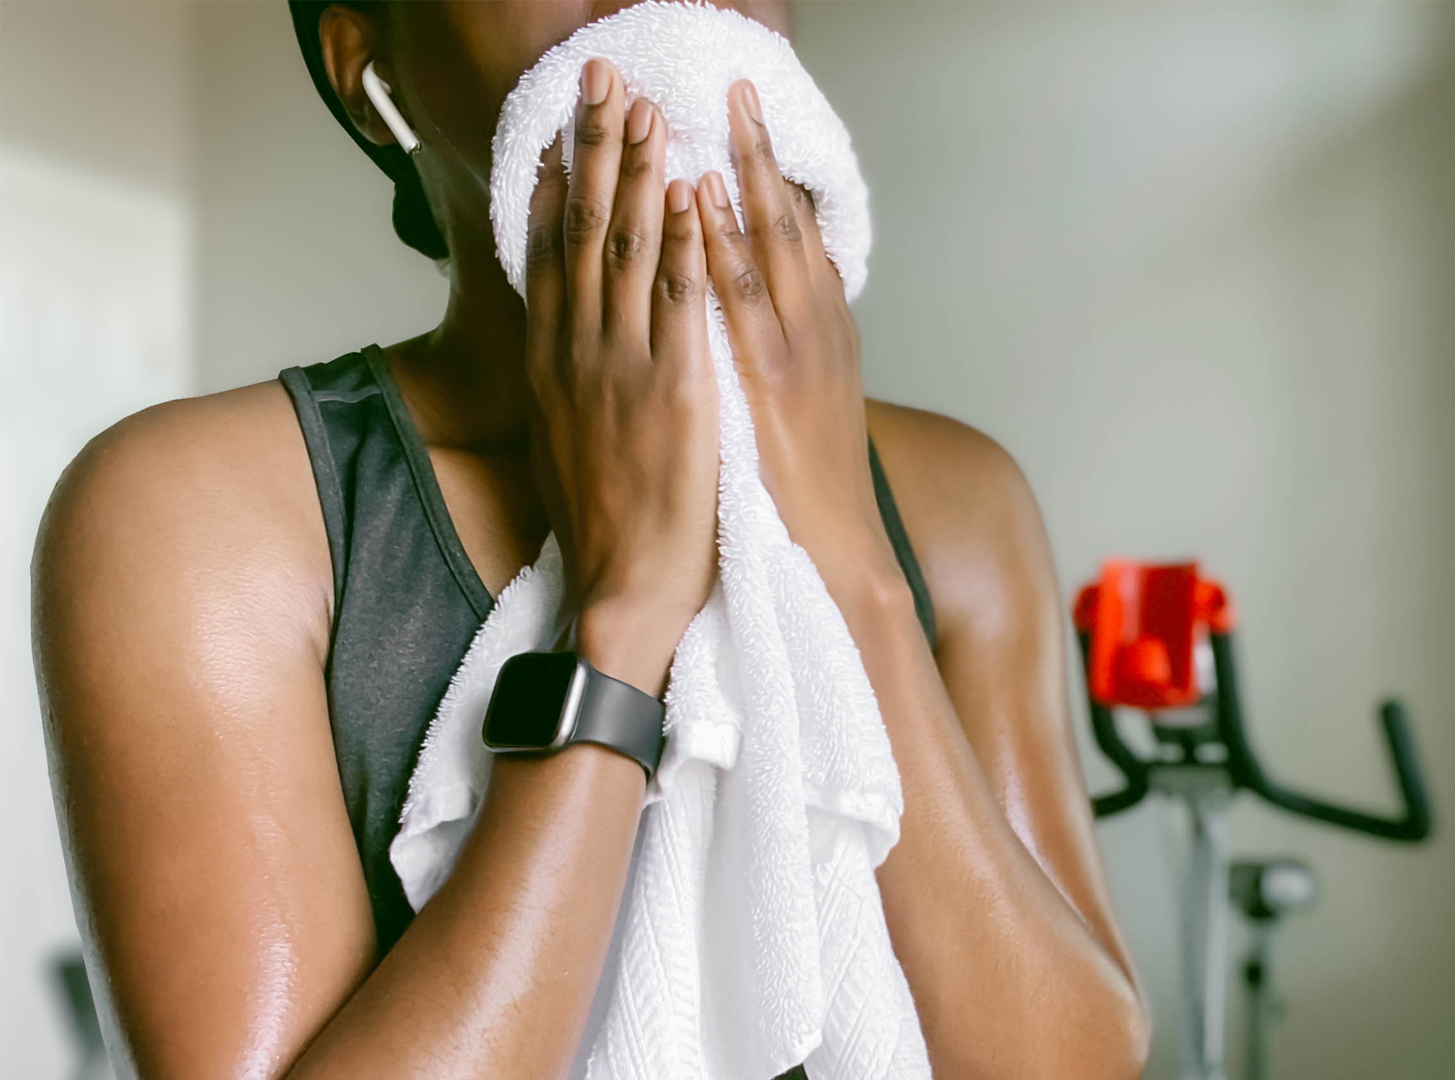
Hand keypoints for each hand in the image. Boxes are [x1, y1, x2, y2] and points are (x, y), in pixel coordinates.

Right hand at [525, 59, 717, 692]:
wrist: (622, 581)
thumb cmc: (601, 514)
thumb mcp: (564, 431)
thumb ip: (567, 372)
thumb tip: (565, 332)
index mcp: (554, 358)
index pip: (552, 250)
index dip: (561, 180)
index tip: (565, 125)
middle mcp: (581, 349)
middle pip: (587, 228)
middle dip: (597, 149)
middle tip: (606, 83)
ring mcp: (626, 365)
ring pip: (631, 249)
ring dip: (641, 173)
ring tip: (649, 110)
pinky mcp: (675, 388)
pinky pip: (679, 301)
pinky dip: (684, 242)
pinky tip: (691, 194)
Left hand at [692, 79, 906, 604]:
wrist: (828, 555)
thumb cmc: (804, 486)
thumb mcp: (806, 404)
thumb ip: (786, 351)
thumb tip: (764, 315)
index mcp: (825, 331)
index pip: (802, 236)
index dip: (776, 176)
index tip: (750, 123)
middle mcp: (818, 328)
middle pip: (790, 221)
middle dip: (760, 152)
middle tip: (736, 89)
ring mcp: (796, 350)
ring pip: (768, 242)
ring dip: (740, 173)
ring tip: (715, 114)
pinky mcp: (769, 381)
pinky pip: (736, 295)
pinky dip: (718, 238)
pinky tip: (694, 197)